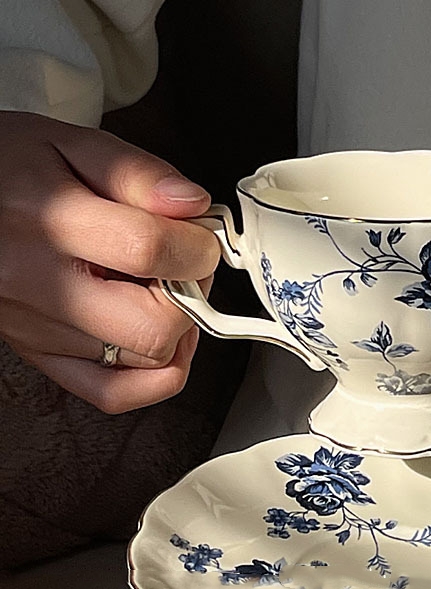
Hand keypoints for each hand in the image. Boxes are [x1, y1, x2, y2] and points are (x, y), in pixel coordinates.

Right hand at [0, 111, 219, 411]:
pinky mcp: (41, 354)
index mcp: (49, 221)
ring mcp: (39, 329)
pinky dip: (154, 377)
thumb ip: (138, 173)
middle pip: (153, 327)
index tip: (202, 237)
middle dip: (193, 296)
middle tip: (187, 268)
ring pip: (144, 362)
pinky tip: (160, 340)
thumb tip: (193, 205)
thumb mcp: (70, 144)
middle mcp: (38, 286)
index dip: (197, 247)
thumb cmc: (7, 171)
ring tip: (166, 292)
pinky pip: (112, 394)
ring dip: (178, 329)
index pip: (148, 251)